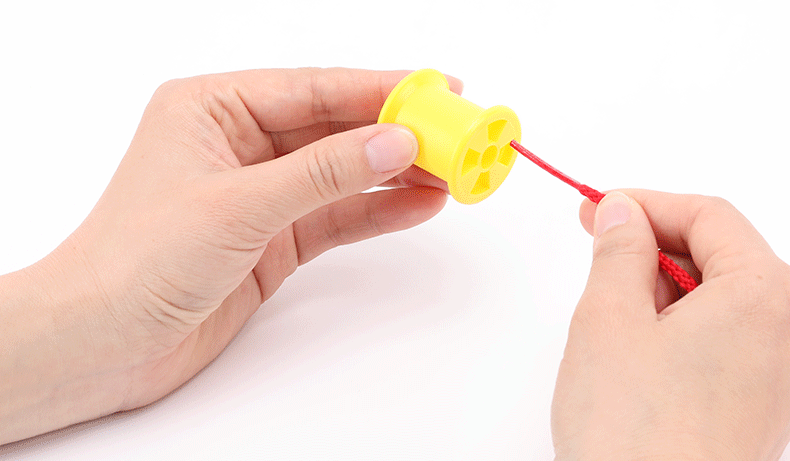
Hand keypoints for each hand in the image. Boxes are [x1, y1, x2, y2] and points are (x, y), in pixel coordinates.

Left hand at [0, 68, 458, 443]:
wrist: (104, 342)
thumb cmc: (138, 260)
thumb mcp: (238, 205)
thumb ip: (321, 173)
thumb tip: (394, 143)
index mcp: (213, 108)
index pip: (313, 88)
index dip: (379, 88)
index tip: (437, 91)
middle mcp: (239, 143)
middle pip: (334, 128)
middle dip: (397, 132)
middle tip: (458, 133)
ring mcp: (260, 192)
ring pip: (341, 172)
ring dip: (396, 173)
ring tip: (453, 171)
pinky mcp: (273, 237)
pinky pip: (336, 216)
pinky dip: (376, 211)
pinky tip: (419, 205)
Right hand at [552, 190, 789, 459]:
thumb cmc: (634, 432)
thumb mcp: (608, 317)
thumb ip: (618, 250)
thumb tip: (622, 212)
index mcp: (764, 296)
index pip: (709, 215)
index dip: (647, 203)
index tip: (599, 206)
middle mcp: (786, 332)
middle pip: (720, 253)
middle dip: (653, 243)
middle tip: (596, 243)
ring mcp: (776, 373)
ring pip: (718, 297)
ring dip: (661, 287)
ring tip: (609, 310)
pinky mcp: (757, 404)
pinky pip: (721, 337)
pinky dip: (676, 324)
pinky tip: (635, 347)